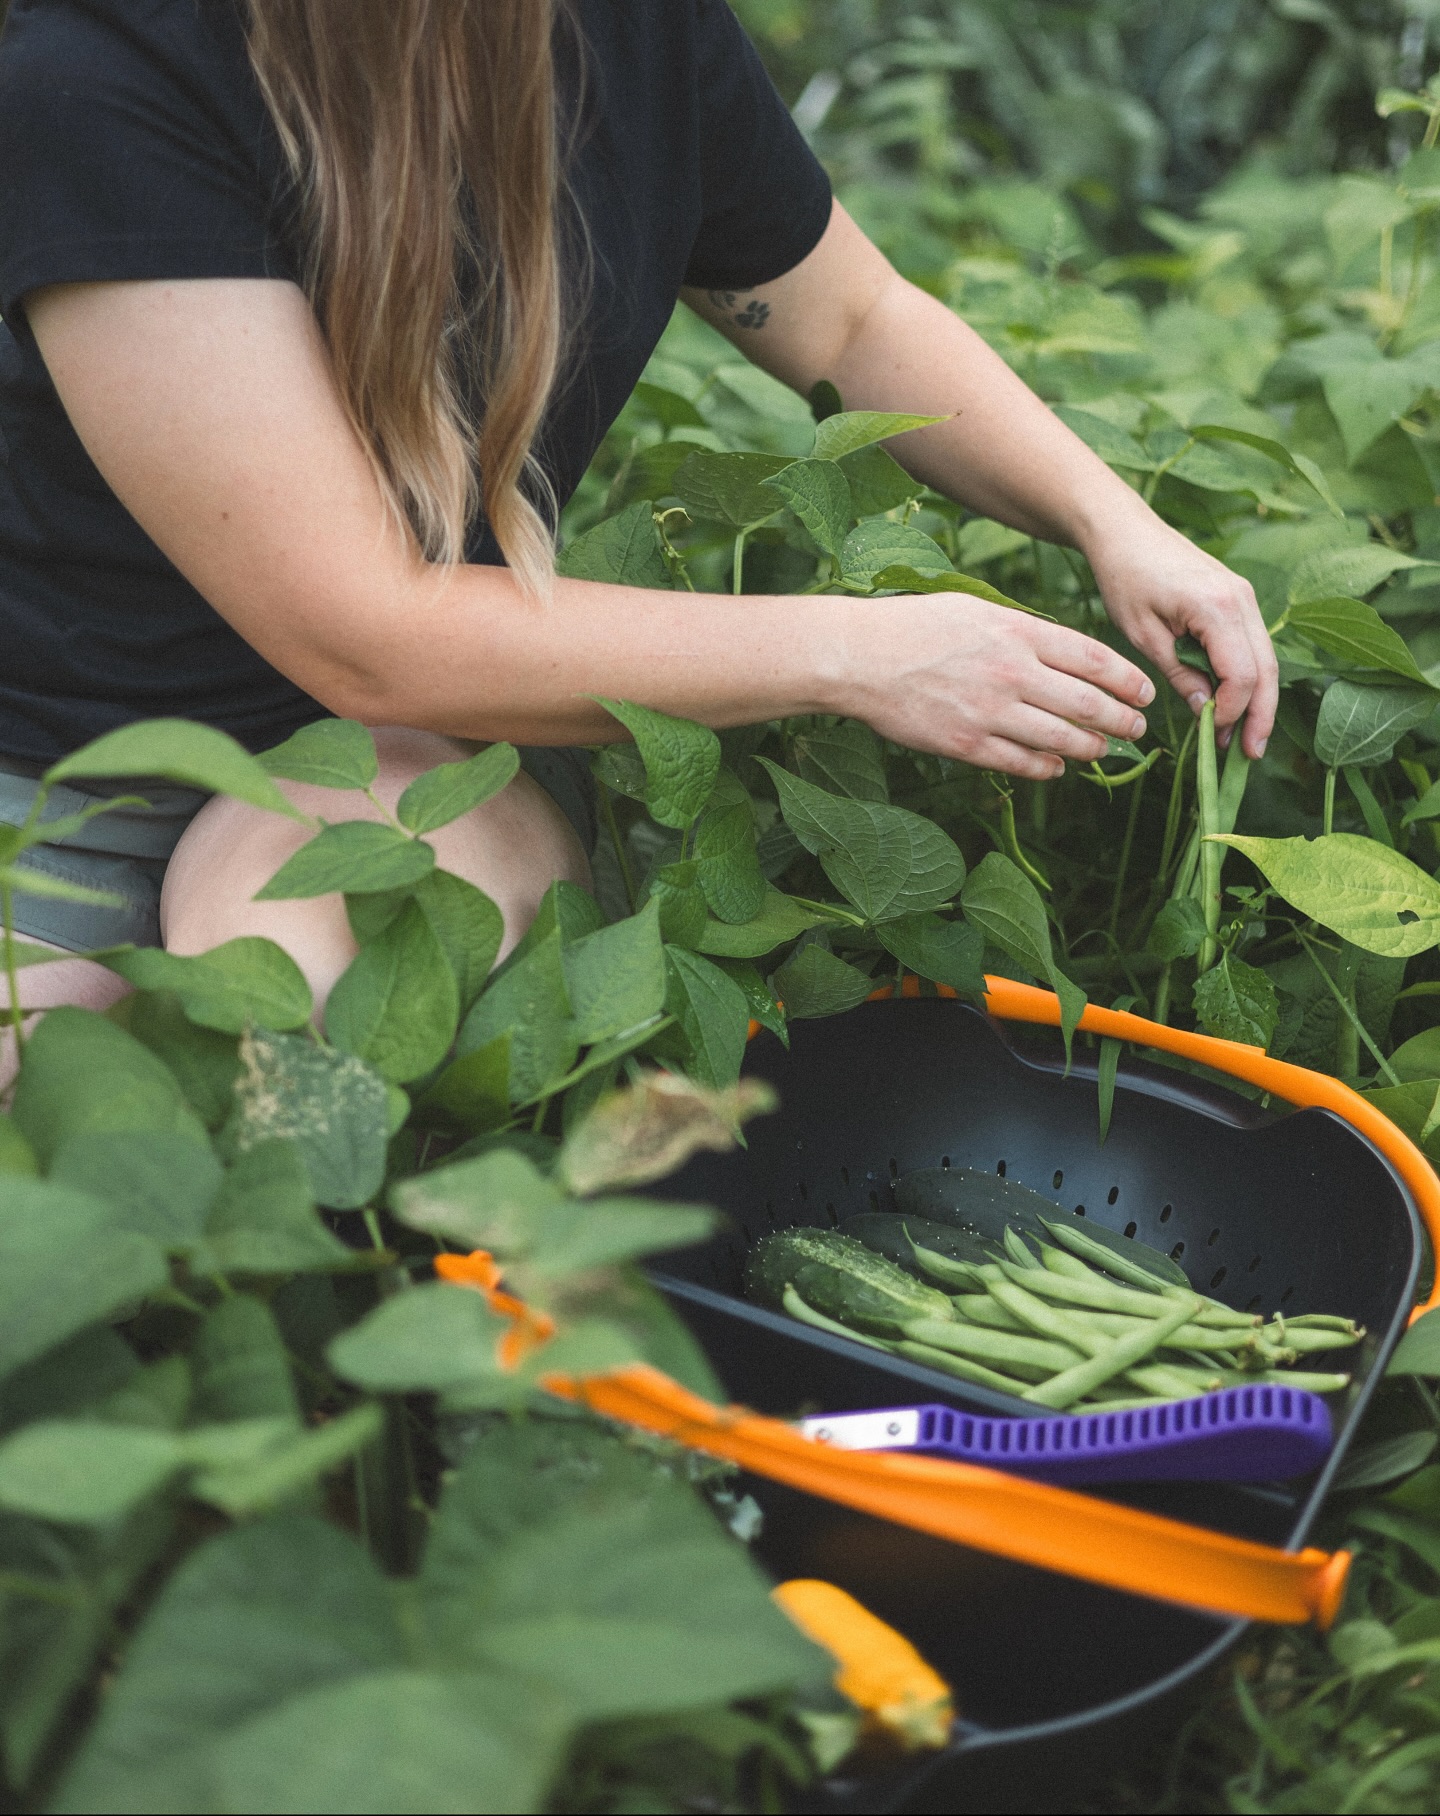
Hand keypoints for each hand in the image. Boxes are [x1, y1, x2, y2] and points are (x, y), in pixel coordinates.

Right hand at [840, 594, 1154, 780]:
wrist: (862, 657)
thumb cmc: (918, 627)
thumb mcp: (979, 609)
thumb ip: (1026, 631)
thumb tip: (1067, 656)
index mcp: (1019, 633)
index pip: (1094, 660)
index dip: (1128, 680)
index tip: (1145, 693)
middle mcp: (1012, 673)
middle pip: (1088, 704)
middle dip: (1122, 721)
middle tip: (1137, 729)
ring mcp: (990, 712)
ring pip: (1062, 739)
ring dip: (1091, 748)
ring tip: (1104, 750)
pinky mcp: (967, 744)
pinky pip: (1023, 763)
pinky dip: (1048, 767)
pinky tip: (1058, 766)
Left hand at [1083, 511, 1276, 758]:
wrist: (1124, 530)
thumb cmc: (1124, 577)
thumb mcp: (1143, 634)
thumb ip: (1179, 673)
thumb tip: (1205, 711)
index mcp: (1218, 607)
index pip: (1242, 674)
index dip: (1232, 711)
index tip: (1212, 736)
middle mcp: (1242, 600)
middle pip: (1266, 670)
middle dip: (1260, 716)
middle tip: (1248, 756)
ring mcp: (1245, 597)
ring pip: (1266, 660)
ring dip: (1258, 701)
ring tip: (1244, 740)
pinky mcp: (1238, 599)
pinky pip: (1252, 646)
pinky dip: (1248, 678)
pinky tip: (1234, 705)